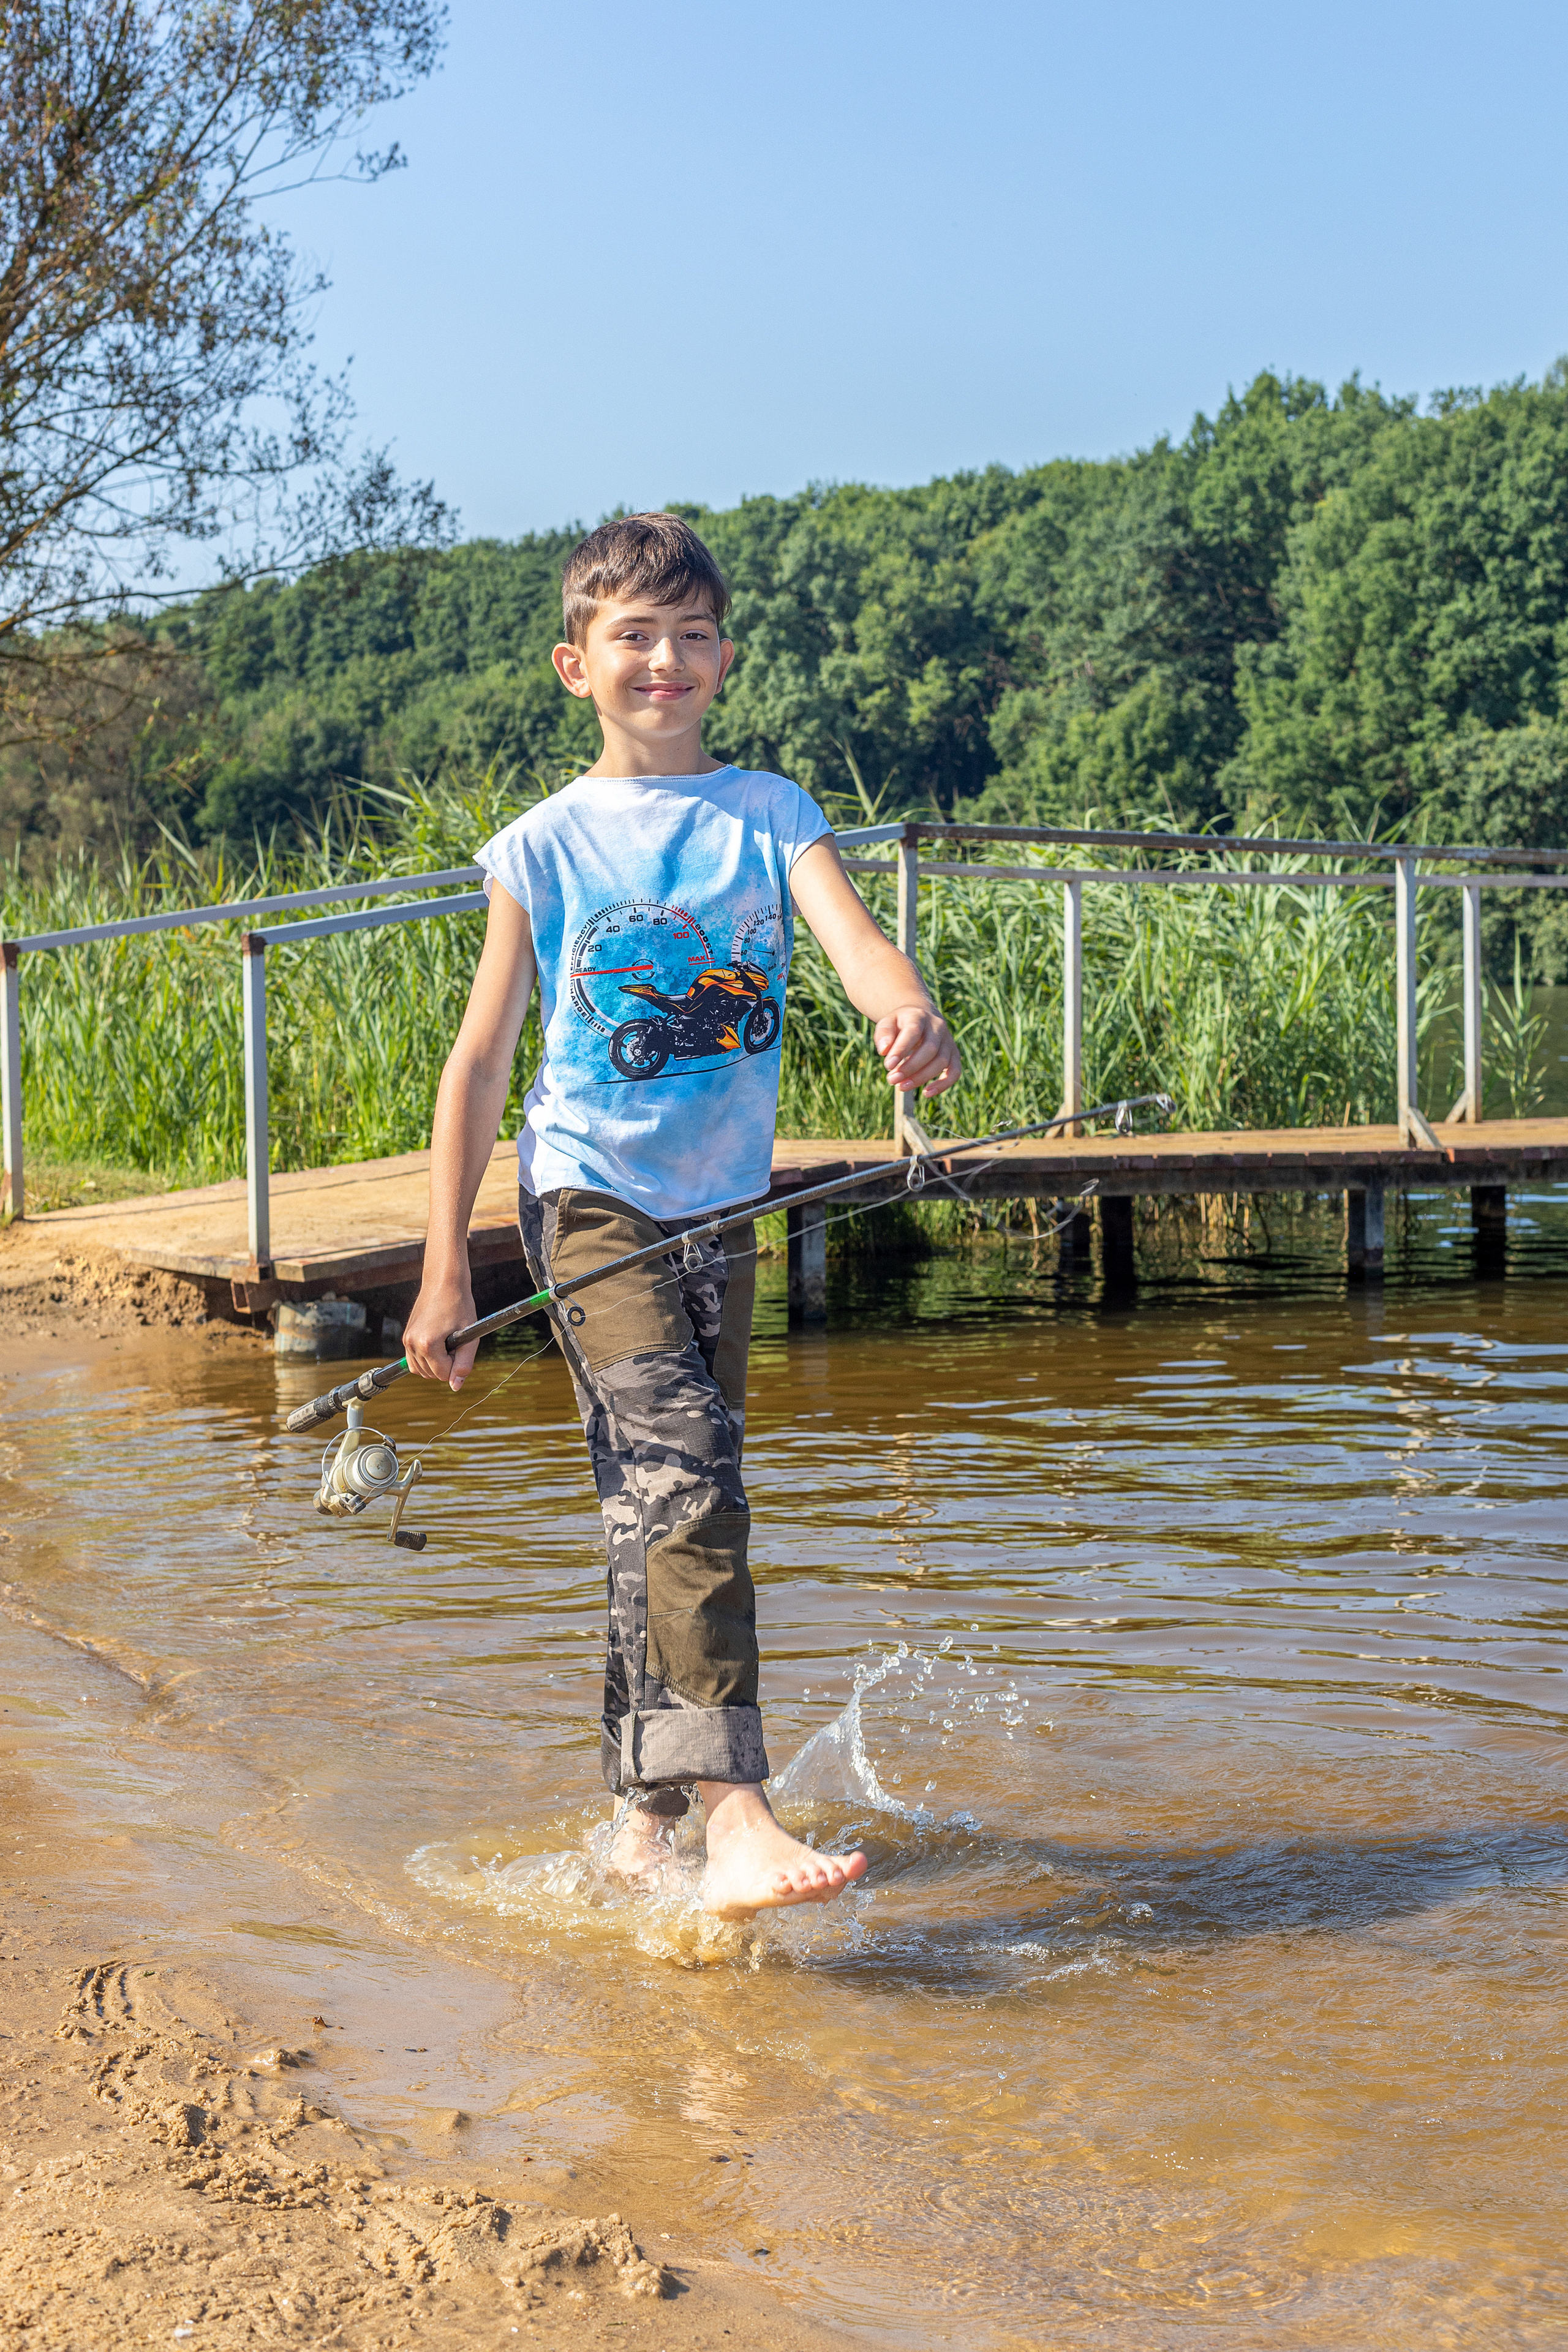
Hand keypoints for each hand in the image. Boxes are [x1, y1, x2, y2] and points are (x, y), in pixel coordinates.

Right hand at [404, 1268, 478, 1390]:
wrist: (444, 1282)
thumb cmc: (459, 1306)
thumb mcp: (469, 1337)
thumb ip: (464, 1364)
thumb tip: (456, 1386)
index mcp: (427, 1344)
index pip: (443, 1374)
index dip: (456, 1363)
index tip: (461, 1345)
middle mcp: (412, 1344)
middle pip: (432, 1374)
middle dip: (446, 1364)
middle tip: (455, 1342)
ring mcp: (407, 1340)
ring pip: (421, 1371)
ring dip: (436, 1364)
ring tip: (446, 1341)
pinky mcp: (406, 1337)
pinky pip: (413, 1362)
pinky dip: (425, 1360)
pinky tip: (437, 1345)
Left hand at [874, 1004, 960, 1096]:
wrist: (921, 1017)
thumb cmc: (900, 1024)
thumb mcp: (887, 1023)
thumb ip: (883, 1035)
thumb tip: (884, 1051)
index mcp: (920, 1017)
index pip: (913, 1032)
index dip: (902, 1050)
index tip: (888, 1066)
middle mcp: (938, 1027)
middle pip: (930, 1049)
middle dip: (910, 1068)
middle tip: (891, 1080)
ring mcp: (948, 1041)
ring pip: (942, 1062)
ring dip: (921, 1078)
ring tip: (901, 1087)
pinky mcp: (954, 1054)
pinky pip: (954, 1072)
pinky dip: (943, 1085)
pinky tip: (926, 1093)